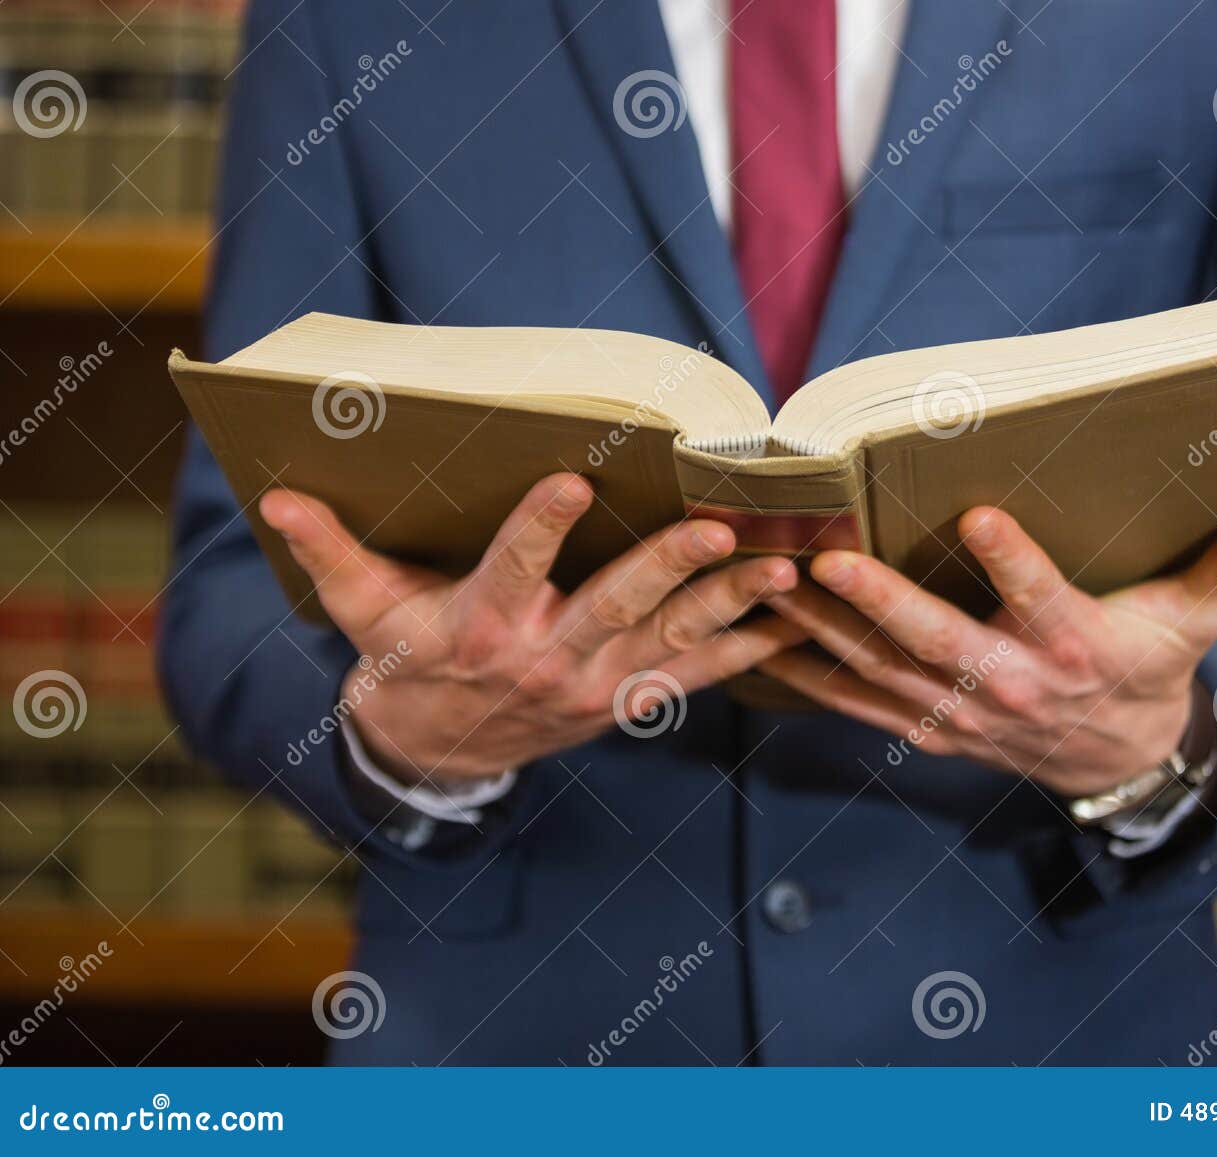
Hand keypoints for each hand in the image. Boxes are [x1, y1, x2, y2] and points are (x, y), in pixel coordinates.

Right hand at [259, 473, 803, 786]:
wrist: (436, 753)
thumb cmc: (403, 662)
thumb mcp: (361, 611)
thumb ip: (329, 551)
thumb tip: (277, 494)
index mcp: (481, 626)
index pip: (511, 568)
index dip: (539, 526)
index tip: (572, 479)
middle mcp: (545, 658)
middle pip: (614, 605)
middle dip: (667, 566)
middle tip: (716, 527)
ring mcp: (594, 685)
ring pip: (670, 640)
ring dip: (728, 604)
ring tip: (782, 567)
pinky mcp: (626, 700)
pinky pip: (693, 677)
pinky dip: (743, 652)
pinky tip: (792, 623)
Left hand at [758, 503, 1216, 797]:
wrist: (1120, 763)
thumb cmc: (1154, 669)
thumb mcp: (1199, 618)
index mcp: (1079, 648)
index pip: (1044, 600)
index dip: (1014, 562)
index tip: (979, 511)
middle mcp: (1015, 684)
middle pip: (941, 643)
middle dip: (882, 602)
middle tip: (828, 556)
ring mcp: (965, 714)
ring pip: (884, 673)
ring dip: (827, 630)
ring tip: (773, 580)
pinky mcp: (931, 729)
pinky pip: (862, 704)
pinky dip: (815, 676)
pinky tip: (766, 638)